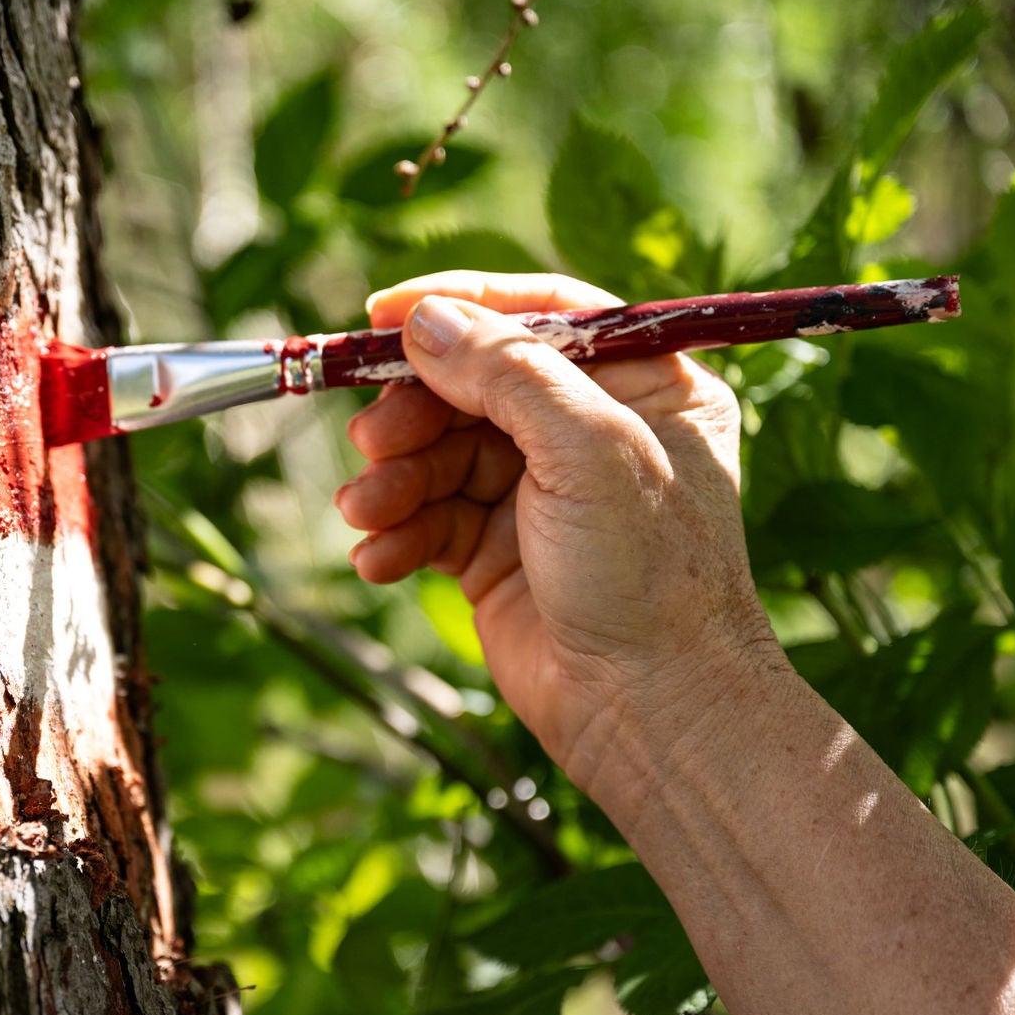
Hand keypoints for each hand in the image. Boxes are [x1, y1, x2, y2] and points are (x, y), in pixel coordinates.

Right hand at [334, 272, 780, 792]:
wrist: (648, 710)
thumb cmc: (648, 575)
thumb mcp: (589, 450)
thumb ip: (507, 374)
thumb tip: (424, 319)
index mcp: (644, 386)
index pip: (545, 315)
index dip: (463, 305)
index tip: (383, 311)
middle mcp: (590, 431)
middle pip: (474, 385)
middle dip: (414, 411)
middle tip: (372, 440)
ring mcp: (539, 494)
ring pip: (439, 453)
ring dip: (393, 480)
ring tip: (365, 512)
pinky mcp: (495, 552)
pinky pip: (429, 518)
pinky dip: (395, 533)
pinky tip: (376, 558)